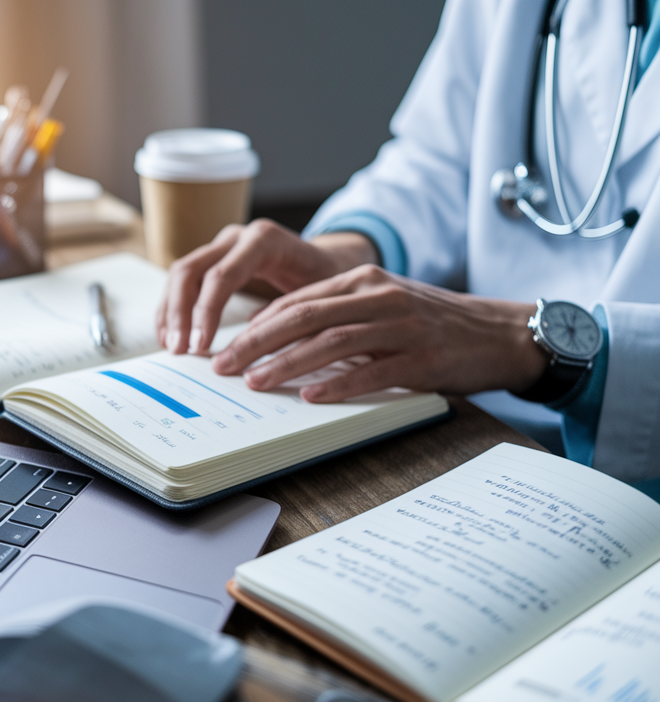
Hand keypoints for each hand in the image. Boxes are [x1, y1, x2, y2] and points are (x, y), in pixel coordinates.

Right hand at [155, 220, 376, 354]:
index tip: (200, 347)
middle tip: (179, 351)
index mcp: (264, 240)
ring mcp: (221, 246)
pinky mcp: (213, 259)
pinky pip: (182, 281)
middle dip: (179, 314)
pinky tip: (170, 336)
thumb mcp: (322, 293)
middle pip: (190, 270)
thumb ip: (291, 313)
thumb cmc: (330, 280)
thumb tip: (256, 349)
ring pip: (179, 274)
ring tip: (170, 348)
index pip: (221, 275)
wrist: (329, 261)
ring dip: (170, 313)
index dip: (206, 312)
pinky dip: (172, 309)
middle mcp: (236, 237)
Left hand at [212, 265, 545, 400]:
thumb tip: (280, 341)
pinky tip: (311, 397)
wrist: (501, 333)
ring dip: (288, 363)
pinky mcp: (424, 356)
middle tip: (224, 366)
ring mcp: (403, 326)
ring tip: (256, 382)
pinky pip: (373, 370)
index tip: (226, 346)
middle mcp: (380, 297)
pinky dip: (340, 384)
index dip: (257, 325)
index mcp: (364, 281)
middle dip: (257, 342)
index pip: (297, 299)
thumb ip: (339, 315)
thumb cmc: (432, 325)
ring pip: (332, 341)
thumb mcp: (383, 307)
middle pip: (304, 317)